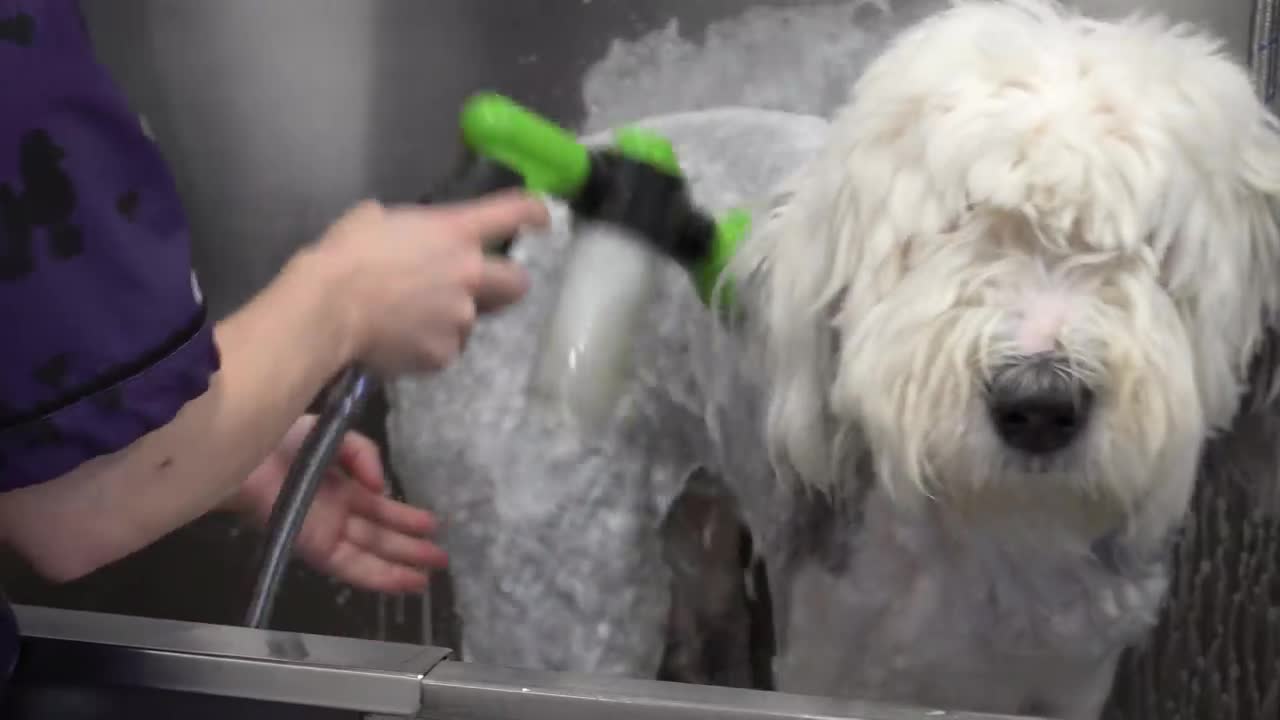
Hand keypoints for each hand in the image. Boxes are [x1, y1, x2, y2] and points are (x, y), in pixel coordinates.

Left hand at [227, 415, 446, 592]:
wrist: (246, 456)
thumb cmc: (283, 439)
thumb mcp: (334, 435)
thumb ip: (364, 454)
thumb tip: (381, 487)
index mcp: (340, 486)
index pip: (378, 508)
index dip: (406, 518)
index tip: (432, 525)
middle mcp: (337, 513)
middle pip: (380, 536)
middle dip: (411, 546)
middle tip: (442, 556)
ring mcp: (327, 532)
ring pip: (372, 554)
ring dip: (402, 566)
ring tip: (432, 574)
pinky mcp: (316, 547)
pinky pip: (353, 566)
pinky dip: (381, 576)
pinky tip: (406, 581)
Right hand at [298, 190, 548, 375]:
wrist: (329, 307)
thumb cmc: (347, 254)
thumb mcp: (377, 220)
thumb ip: (409, 229)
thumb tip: (406, 240)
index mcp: (456, 232)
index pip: (513, 214)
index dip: (533, 213)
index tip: (542, 219)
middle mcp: (471, 274)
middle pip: (517, 283)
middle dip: (507, 285)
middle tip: (485, 288)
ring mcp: (461, 318)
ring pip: (470, 321)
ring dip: (451, 320)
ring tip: (410, 320)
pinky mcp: (445, 353)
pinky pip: (444, 350)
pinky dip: (427, 347)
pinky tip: (399, 341)